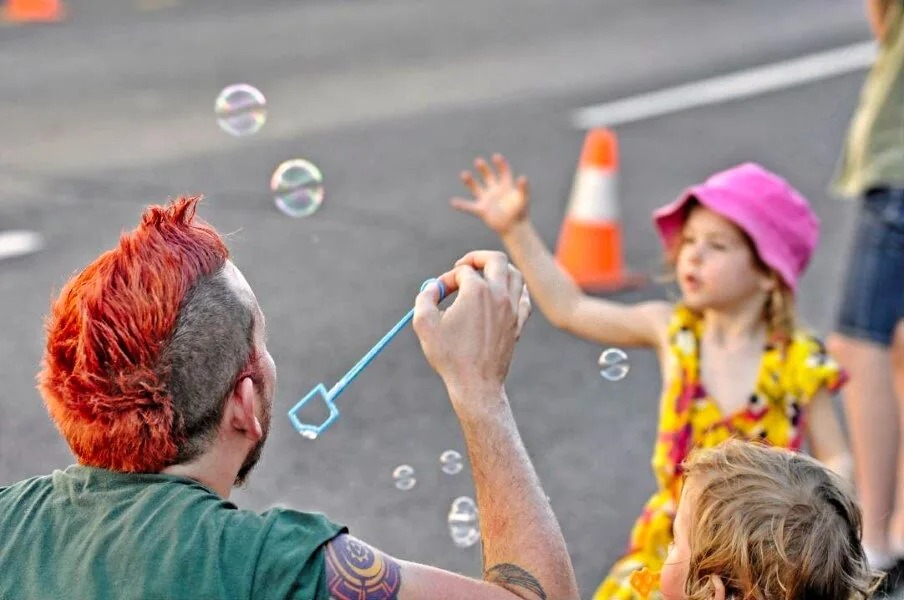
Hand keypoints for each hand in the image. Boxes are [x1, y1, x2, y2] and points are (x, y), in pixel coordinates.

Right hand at [413, 252, 531, 395]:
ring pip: (515, 275)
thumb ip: (425, 297)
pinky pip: (524, 297)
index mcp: (477, 291)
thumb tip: (434, 286)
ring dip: (499, 270)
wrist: (476, 385)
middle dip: (477, 258)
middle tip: (464, 266)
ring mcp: (512, 309)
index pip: (463, 271)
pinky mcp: (518, 324)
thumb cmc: (449, 356)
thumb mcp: (425, 324)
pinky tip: (505, 293)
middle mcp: (499, 295)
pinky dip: (515, 289)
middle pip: (495, 260)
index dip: (448, 278)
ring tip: (484, 276)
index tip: (439, 293)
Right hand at [451, 154, 529, 235]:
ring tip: (464, 174)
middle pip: (488, 176)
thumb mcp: (523, 199)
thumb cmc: (521, 213)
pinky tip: (453, 202)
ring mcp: (487, 199)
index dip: (500, 164)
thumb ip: (524, 188)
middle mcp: (495, 190)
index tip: (496, 157)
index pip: (503, 172)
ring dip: (470, 182)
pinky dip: (462, 205)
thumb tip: (523, 178)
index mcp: (506, 186)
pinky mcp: (482, 210)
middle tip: (478, 161)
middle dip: (483, 169)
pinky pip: (469, 206)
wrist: (514, 228)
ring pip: (476, 188)